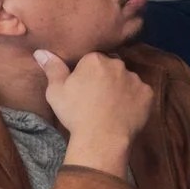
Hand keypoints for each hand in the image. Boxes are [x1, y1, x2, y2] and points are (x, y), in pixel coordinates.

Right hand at [37, 50, 152, 172]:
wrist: (102, 137)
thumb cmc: (75, 113)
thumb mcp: (56, 90)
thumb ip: (52, 68)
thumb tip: (41, 52)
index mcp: (95, 60)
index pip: (91, 60)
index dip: (86, 73)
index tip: (82, 88)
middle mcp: (118, 64)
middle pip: (111, 67)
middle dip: (105, 77)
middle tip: (97, 97)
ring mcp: (135, 79)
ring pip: (126, 79)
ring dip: (120, 87)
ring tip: (111, 106)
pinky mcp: (148, 94)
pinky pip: (140, 93)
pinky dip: (134, 100)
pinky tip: (124, 111)